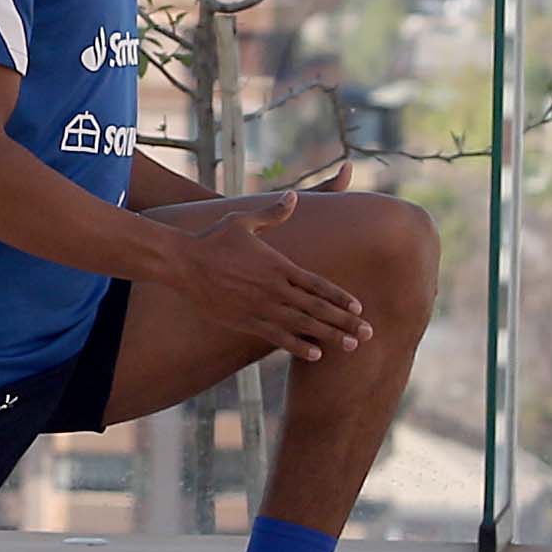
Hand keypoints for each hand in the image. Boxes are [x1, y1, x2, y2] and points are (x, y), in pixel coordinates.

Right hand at [169, 194, 369, 364]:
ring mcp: (261, 307)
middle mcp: (274, 288)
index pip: (318, 283)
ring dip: (330, 336)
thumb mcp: (243, 221)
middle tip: (369, 334)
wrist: (182, 262)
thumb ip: (272, 213)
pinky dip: (298, 346)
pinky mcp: (245, 321)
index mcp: (278, 265)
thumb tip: (293, 197)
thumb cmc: (212, 240)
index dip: (340, 297)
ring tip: (351, 346)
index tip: (359, 308)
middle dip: (345, 321)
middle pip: (318, 308)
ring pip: (303, 325)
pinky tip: (316, 354)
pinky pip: (277, 337)